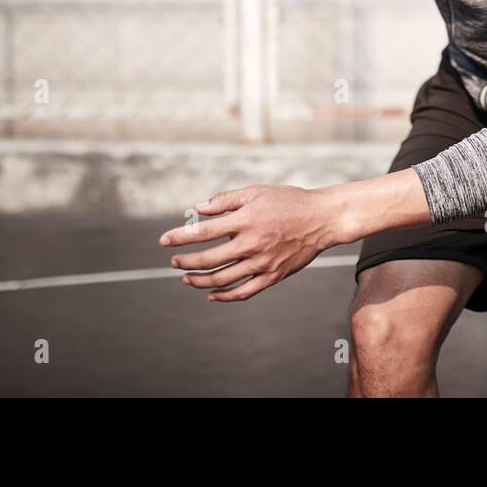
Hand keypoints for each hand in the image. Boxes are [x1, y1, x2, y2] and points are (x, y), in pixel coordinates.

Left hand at [158, 184, 333, 301]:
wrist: (322, 219)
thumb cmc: (288, 201)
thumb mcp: (257, 191)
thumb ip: (226, 200)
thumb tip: (198, 208)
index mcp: (246, 220)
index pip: (203, 231)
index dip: (180, 236)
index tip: (164, 241)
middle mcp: (252, 244)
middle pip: (209, 259)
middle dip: (185, 261)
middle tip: (173, 261)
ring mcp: (262, 263)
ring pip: (223, 279)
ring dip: (200, 281)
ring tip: (187, 278)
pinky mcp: (273, 276)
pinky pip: (244, 292)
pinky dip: (224, 296)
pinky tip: (211, 294)